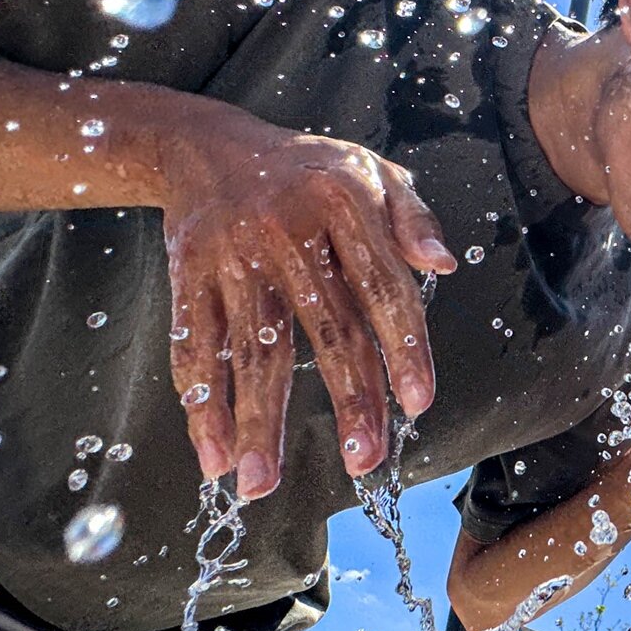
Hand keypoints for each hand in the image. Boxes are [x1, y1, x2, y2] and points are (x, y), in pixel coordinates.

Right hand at [161, 118, 456, 494]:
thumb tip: (443, 265)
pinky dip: (202, 406)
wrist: (206, 145)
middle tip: (364, 461)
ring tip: (262, 484)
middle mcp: (288, 229)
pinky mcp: (187, 273)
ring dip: (257, 421)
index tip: (418, 404)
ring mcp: (233, 254)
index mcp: (344, 202)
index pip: (383, 286)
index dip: (404, 347)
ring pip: (250, 348)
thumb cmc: (307, 169)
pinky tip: (215, 457)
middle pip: (324, 327)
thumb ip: (412, 217)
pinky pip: (194, 346)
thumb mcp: (371, 169)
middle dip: (348, 400)